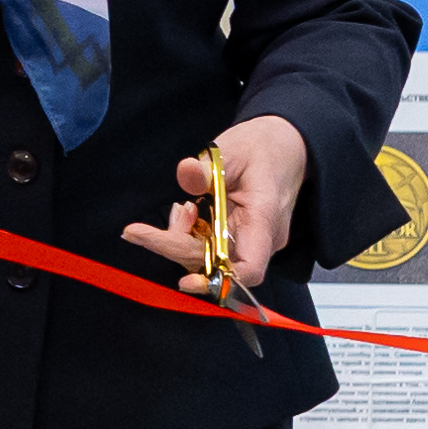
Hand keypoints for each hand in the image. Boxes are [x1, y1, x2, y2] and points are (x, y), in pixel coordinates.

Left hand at [120, 114, 306, 291]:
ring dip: (183, 241)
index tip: (184, 281)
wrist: (285, 147)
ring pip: (211, 260)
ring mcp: (253, 243)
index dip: (219, 281)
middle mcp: (262, 240)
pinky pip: (212, 251)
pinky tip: (188, 213)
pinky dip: (192, 237)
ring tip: (181, 209)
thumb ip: (208, 166)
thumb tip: (186, 172)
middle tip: (142, 230)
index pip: (248, 267)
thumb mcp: (232, 149)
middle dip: (179, 248)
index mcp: (265, 218)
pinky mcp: (242, 240)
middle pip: (217, 266)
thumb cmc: (261, 148)